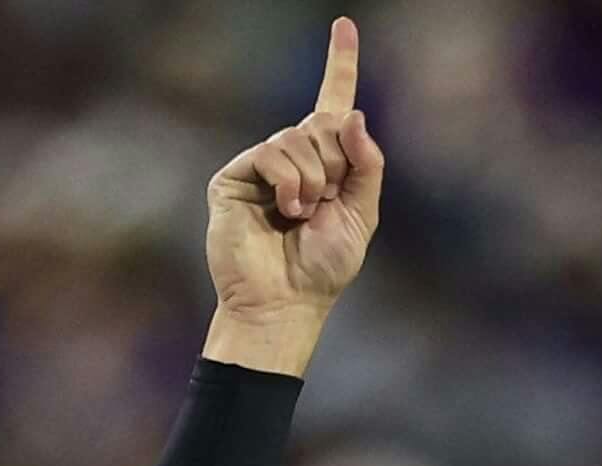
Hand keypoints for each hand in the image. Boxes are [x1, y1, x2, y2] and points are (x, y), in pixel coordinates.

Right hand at [205, 18, 380, 371]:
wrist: (285, 303)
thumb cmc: (323, 268)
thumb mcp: (363, 214)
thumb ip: (367, 165)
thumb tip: (352, 114)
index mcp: (324, 162)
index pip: (333, 103)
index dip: (340, 64)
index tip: (345, 24)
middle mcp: (291, 157)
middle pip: (323, 123)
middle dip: (335, 164)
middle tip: (323, 204)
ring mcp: (260, 165)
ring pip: (297, 137)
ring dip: (312, 178)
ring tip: (302, 214)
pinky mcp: (234, 177)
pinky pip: (271, 152)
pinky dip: (288, 181)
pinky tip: (285, 211)